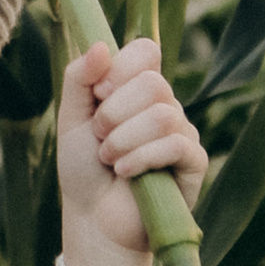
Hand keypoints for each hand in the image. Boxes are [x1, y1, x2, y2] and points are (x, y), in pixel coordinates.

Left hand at [56, 38, 204, 265]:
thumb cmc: (83, 169)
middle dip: (115, 111)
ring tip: (109, 159)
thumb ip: (79, 79)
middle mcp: (164, 105)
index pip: (146, 51)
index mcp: (135, 89)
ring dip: (124, 138)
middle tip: (99, 136)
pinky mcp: (194, 163)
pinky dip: (142, 157)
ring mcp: (182, 132)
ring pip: (163, 114)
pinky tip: (125, 172)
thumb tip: (100, 45)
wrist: (94, 220)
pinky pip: (177, 144)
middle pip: (153, 82)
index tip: (99, 93)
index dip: (121, 68)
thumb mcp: (71, 119)